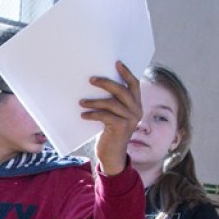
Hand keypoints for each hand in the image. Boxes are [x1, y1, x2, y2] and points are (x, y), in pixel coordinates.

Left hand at [81, 60, 141, 175]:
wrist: (112, 155)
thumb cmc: (109, 133)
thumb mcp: (113, 116)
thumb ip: (113, 104)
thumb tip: (96, 86)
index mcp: (136, 105)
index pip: (134, 84)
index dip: (126, 73)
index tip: (116, 63)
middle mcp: (136, 110)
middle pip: (122, 90)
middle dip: (106, 83)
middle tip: (91, 79)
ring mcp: (130, 119)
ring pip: (112, 103)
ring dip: (94, 101)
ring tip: (81, 102)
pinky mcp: (121, 128)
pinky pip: (105, 116)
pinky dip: (92, 114)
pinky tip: (83, 115)